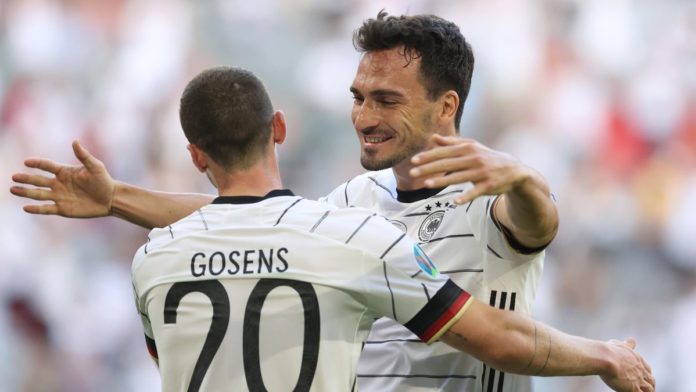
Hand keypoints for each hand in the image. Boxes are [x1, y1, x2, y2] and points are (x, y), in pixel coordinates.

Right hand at [10, 140, 114, 217]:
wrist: (110, 199)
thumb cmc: (104, 181)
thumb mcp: (95, 167)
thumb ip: (84, 156)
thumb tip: (75, 141)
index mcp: (64, 172)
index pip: (47, 166)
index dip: (37, 163)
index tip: (27, 162)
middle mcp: (59, 183)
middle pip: (38, 180)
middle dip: (26, 179)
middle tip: (13, 177)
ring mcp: (59, 196)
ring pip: (38, 194)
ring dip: (25, 192)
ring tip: (13, 189)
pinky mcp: (62, 209)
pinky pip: (46, 208)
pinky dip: (36, 209)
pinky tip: (26, 207)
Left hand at [409, 134, 529, 204]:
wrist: (513, 169)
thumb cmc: (487, 157)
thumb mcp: (471, 147)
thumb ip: (451, 143)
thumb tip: (433, 137)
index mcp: (468, 148)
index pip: (444, 152)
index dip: (428, 156)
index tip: (413, 160)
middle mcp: (474, 158)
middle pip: (448, 164)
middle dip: (429, 168)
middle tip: (412, 173)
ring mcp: (482, 172)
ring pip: (458, 177)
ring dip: (442, 181)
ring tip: (427, 184)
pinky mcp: (489, 185)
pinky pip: (475, 191)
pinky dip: (466, 197)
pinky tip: (455, 202)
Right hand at [601, 339, 654, 391]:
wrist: (605, 358)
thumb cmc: (609, 351)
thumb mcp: (619, 344)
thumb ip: (627, 344)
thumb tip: (631, 340)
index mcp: (638, 359)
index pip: (647, 368)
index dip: (645, 373)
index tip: (642, 376)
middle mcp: (641, 370)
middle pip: (651, 380)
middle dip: (649, 384)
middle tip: (645, 387)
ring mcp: (639, 380)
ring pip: (649, 389)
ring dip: (647, 391)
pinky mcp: (634, 388)